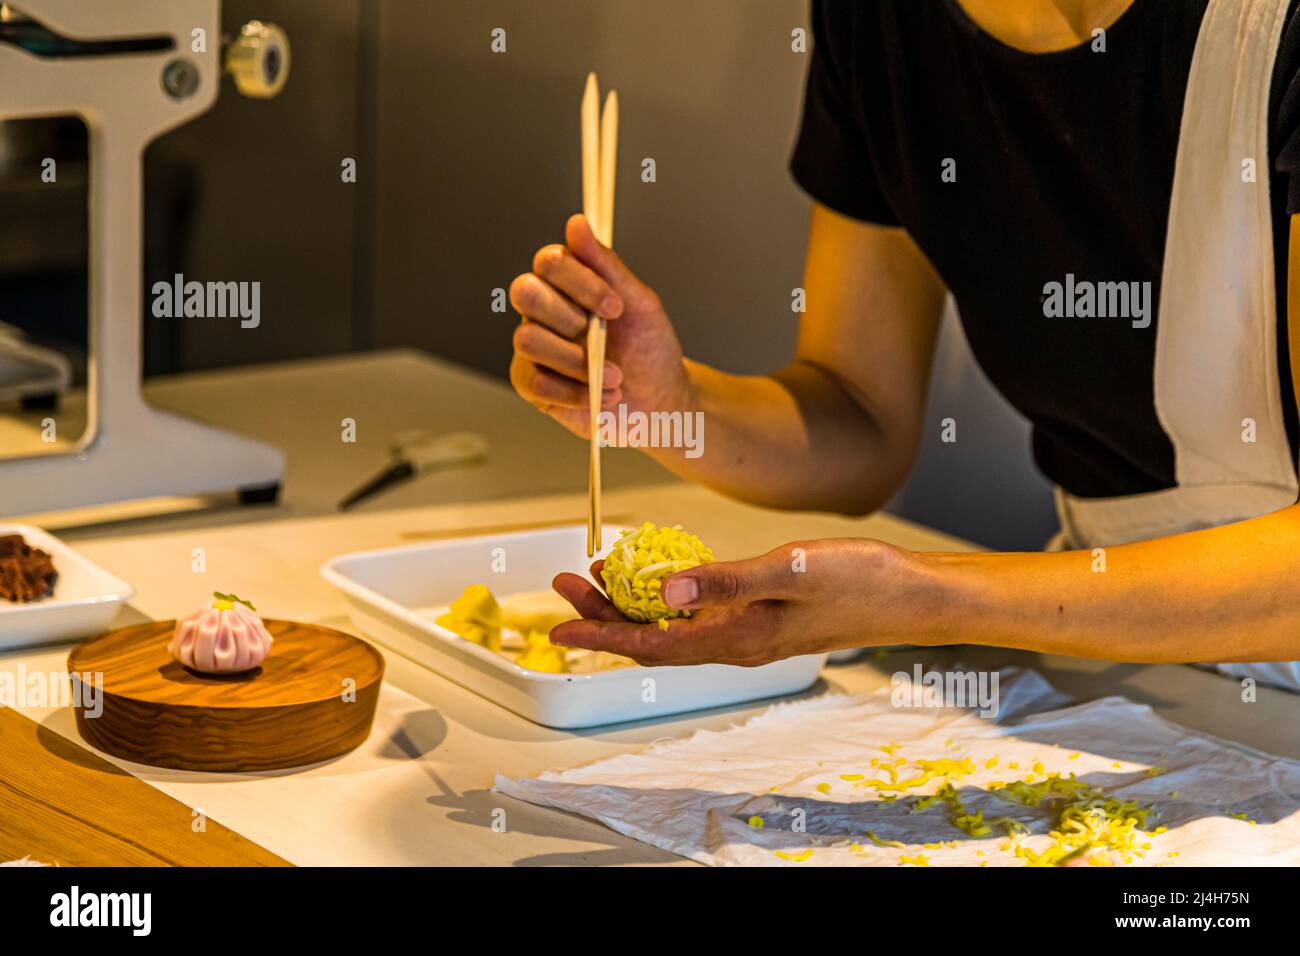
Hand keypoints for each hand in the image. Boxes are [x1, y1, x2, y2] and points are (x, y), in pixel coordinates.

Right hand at [508, 214, 692, 437]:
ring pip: (528, 339)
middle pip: (525, 292)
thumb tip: (576, 222)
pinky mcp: (531, 384)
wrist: (658, 399)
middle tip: (605, 338)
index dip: (580, 283)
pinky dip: (574, 392)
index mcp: (566, 283)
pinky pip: (535, 381)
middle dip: (570, 318)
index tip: (616, 308)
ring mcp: (533, 347)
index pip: (548, 262)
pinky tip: (602, 396)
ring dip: (577, 362)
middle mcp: (543, 311)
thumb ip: (607, 264)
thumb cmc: (648, 347)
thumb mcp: (639, 303)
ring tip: (615, 378)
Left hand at [550, 538, 942, 665]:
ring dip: (633, 604)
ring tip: (599, 573)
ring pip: (674, 626)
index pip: (651, 645)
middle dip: (604, 614)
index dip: (600, 634)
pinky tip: (662, 573)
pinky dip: (671, 596)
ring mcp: (750, 632)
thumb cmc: (859, 581)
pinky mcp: (762, 617)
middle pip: (653, 638)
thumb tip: (662, 592)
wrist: (910, 596)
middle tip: (566, 582)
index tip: (557, 623)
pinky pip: (701, 614)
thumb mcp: (789, 570)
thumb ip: (725, 581)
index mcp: (737, 639)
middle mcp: (736, 643)